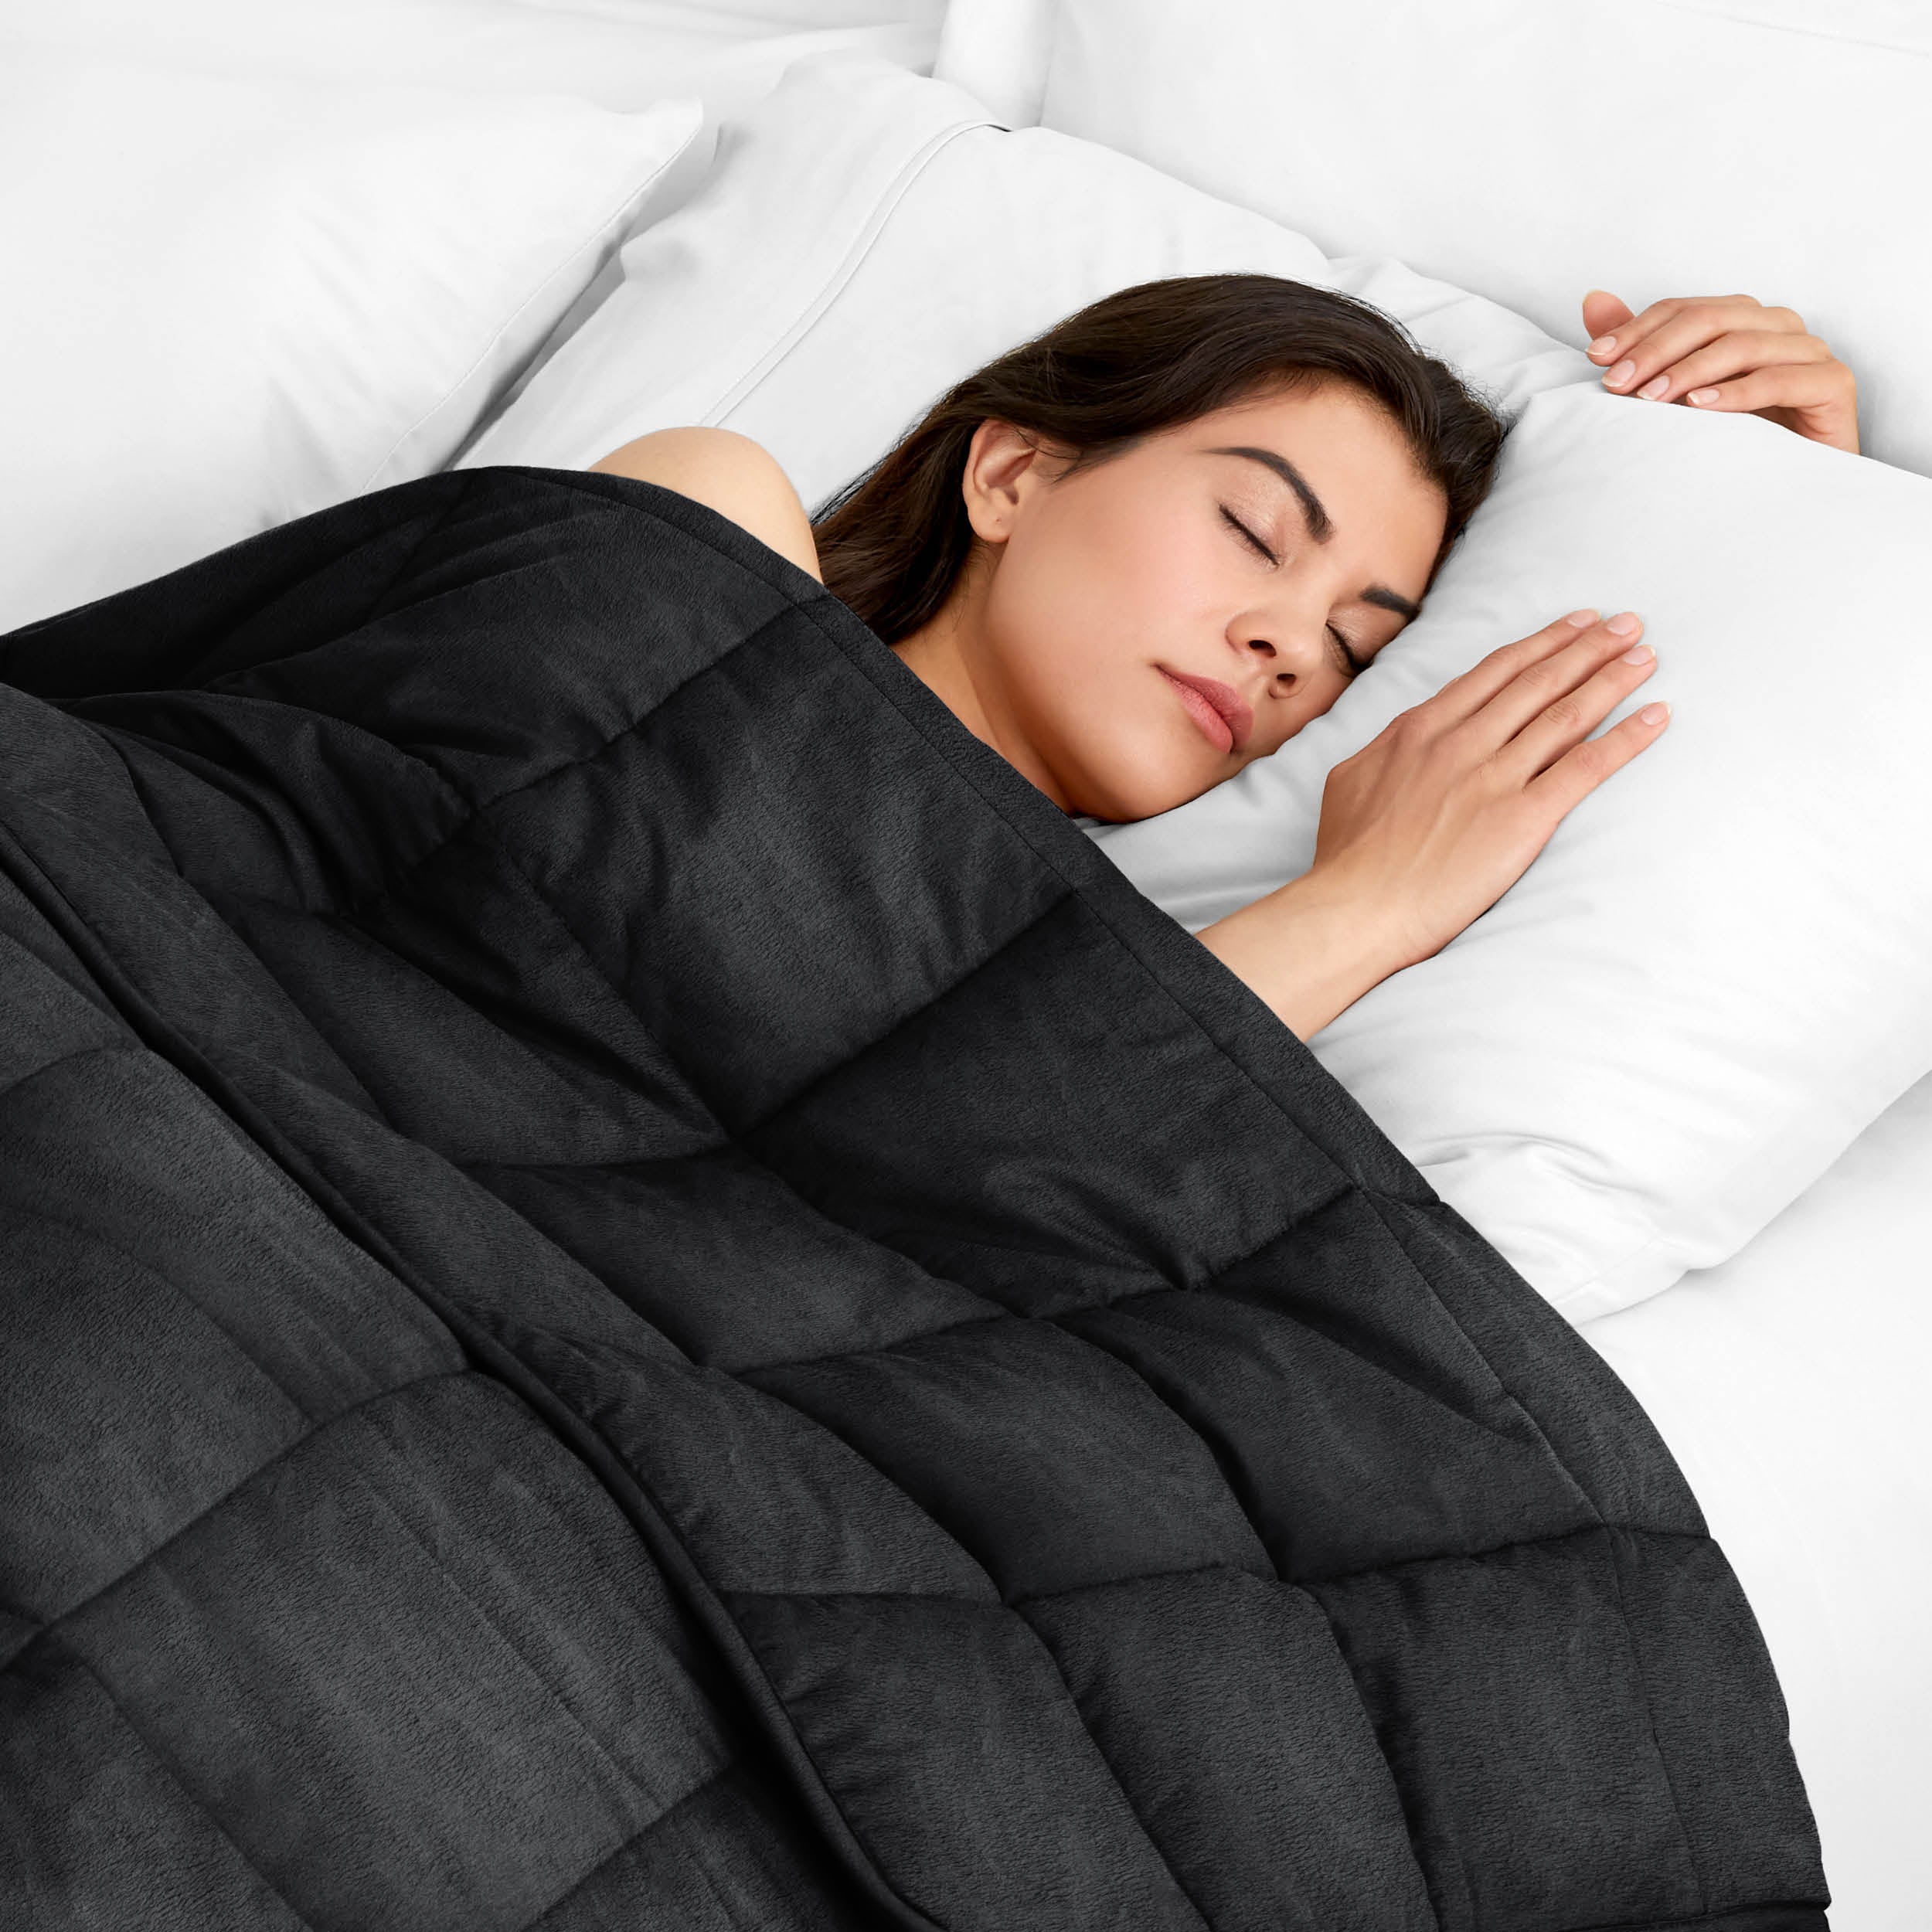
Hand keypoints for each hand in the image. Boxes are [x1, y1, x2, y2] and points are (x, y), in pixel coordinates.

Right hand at [1309, 608, 1667, 974]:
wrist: (1356, 907)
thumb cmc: (1347, 856)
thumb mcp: (1351, 780)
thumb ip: (1385, 749)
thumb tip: (1404, 735)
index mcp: (1420, 729)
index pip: (1494, 673)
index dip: (1542, 644)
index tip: (1576, 624)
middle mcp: (1462, 742)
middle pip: (1538, 683)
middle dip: (1589, 647)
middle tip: (1628, 624)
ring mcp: (1493, 778)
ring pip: (1565, 715)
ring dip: (1611, 679)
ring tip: (1645, 656)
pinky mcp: (1523, 819)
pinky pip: (1585, 768)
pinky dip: (1626, 739)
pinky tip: (1656, 716)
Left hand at [1581, 290, 1858, 453]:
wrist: (1784, 490)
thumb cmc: (1730, 439)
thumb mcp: (1676, 393)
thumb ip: (1640, 348)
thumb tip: (1592, 300)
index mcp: (1743, 320)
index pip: (1684, 309)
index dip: (1638, 330)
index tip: (1596, 359)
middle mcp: (1778, 327)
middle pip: (1712, 319)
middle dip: (1656, 350)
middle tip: (1616, 385)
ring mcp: (1809, 352)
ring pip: (1744, 344)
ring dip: (1690, 371)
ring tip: (1649, 400)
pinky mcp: (1833, 384)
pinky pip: (1782, 379)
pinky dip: (1738, 392)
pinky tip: (1699, 407)